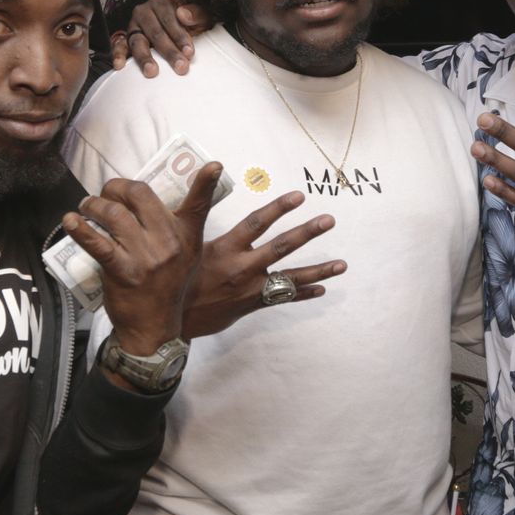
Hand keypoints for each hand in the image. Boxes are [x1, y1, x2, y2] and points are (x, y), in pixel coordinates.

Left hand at [61, 164, 221, 355]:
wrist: (154, 328)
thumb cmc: (166, 287)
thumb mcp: (185, 256)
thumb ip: (174, 228)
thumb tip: (147, 198)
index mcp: (186, 237)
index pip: (198, 206)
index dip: (205, 183)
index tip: (213, 165)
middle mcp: (168, 243)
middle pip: (139, 194)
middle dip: (115, 187)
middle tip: (106, 194)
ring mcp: (145, 257)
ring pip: (113, 213)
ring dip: (93, 204)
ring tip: (87, 208)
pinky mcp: (122, 271)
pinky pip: (97, 243)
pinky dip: (80, 228)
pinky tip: (71, 220)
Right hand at [109, 0, 213, 76]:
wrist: (181, 26)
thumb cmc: (191, 22)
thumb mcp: (201, 15)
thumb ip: (197, 12)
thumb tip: (183, 14)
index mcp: (161, 0)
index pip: (169, 18)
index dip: (180, 36)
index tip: (189, 52)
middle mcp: (145, 11)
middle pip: (155, 32)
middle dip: (168, 51)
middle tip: (180, 66)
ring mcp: (134, 25)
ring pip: (138, 41)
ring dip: (144, 57)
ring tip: (151, 71)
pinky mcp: (127, 38)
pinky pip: (120, 46)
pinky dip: (118, 55)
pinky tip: (120, 65)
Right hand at [183, 191, 344, 337]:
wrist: (172, 319)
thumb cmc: (176, 278)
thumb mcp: (185, 245)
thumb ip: (198, 220)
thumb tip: (203, 194)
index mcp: (225, 249)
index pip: (256, 223)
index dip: (278, 208)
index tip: (299, 196)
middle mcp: (242, 268)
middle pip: (281, 247)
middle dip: (307, 233)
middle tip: (329, 220)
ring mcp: (250, 289)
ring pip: (290, 278)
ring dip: (318, 270)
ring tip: (342, 264)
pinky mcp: (252, 305)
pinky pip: (283, 299)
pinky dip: (303, 293)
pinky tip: (322, 288)